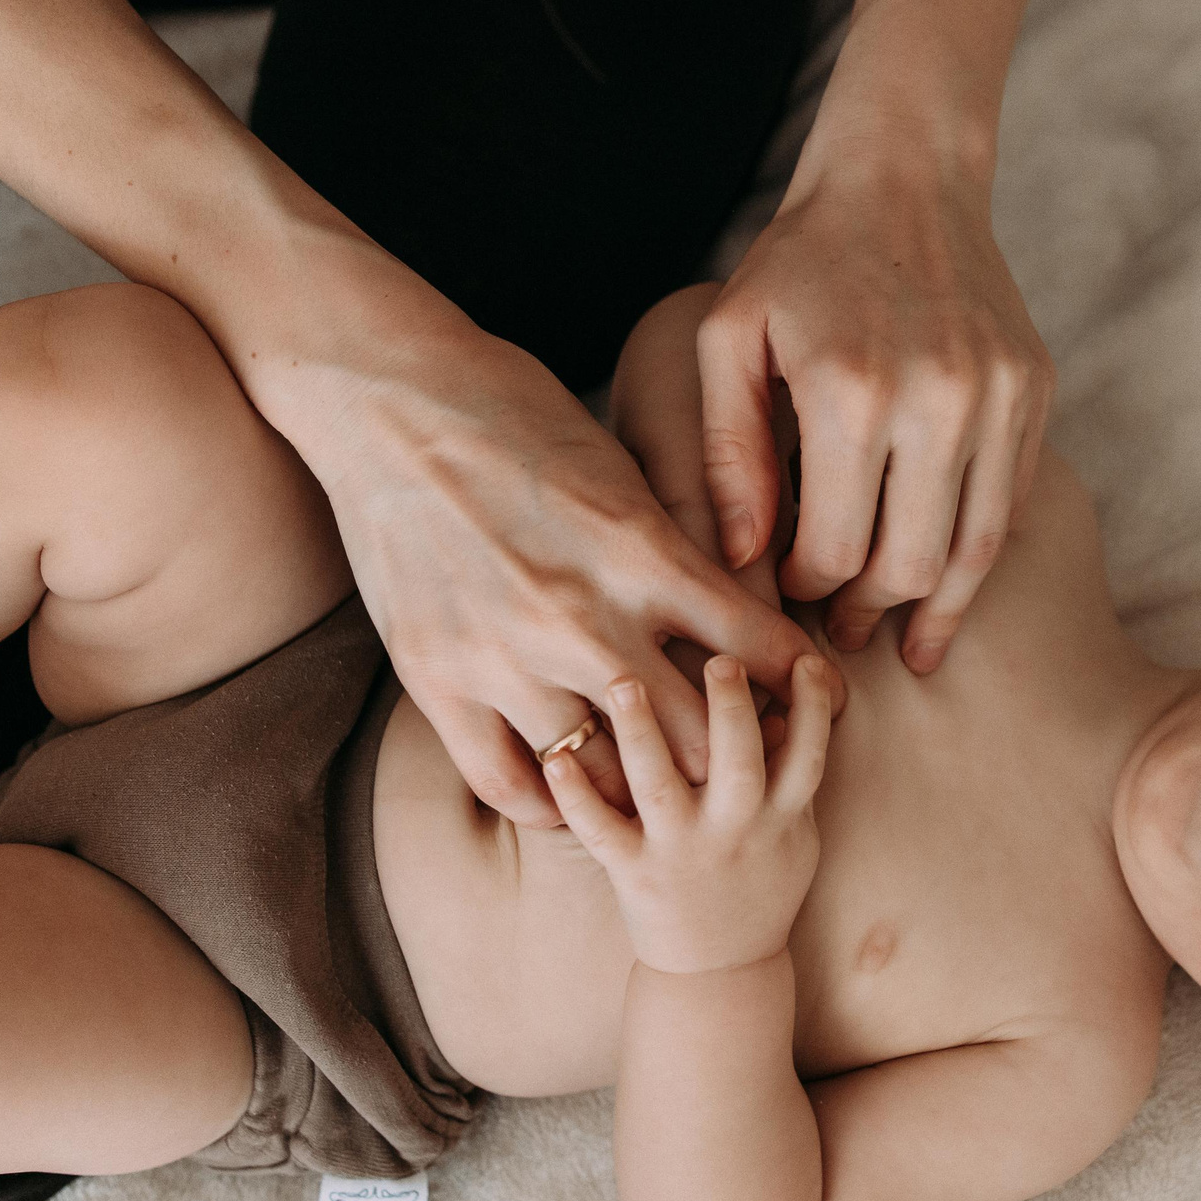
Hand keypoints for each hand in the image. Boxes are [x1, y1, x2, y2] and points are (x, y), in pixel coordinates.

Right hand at [324, 317, 819, 828]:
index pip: (756, 651)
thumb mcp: (623, 472)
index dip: (800, 687)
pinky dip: (554, 802)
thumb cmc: (518, 414)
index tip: (812, 698)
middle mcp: (580, 618)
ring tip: (663, 784)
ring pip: (605, 778)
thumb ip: (678, 553)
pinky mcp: (437, 679)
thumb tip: (740, 614)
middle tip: (746, 758)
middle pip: (696, 740)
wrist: (388, 398)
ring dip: (641, 782)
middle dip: (732, 753)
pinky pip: (509, 786)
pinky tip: (574, 787)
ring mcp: (503, 657)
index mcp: (641, 554)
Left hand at [543, 655, 833, 975]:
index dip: (813, 708)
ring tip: (623, 683)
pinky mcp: (634, 872)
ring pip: (661, 787)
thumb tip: (789, 710)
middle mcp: (733, 832)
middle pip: (738, 763)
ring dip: (642, 734)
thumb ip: (793, 777)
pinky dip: (576, 796)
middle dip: (730, 710)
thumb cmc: (760, 889)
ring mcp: (681, 852)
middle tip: (718, 658)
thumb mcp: (796, 838)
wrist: (720, 974)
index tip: (808, 661)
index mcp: (780, 820)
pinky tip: (557, 759)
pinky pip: (600, 830)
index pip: (808, 756)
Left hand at [698, 159, 1051, 673]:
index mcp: (850, 393)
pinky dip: (978, 548)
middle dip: (867, 613)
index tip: (790, 595)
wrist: (904, 178)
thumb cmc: (799, 262)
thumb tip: (746, 560)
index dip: (806, 590)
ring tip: (910, 643)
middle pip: (907, 565)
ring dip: (937, 606)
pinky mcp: (1033, 391)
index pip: (833, 547)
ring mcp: (997, 397)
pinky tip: (949, 576)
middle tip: (841, 633)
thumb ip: (728, 454)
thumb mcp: (728, 340)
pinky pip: (1011, 500)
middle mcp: (935, 401)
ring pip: (974, 548)